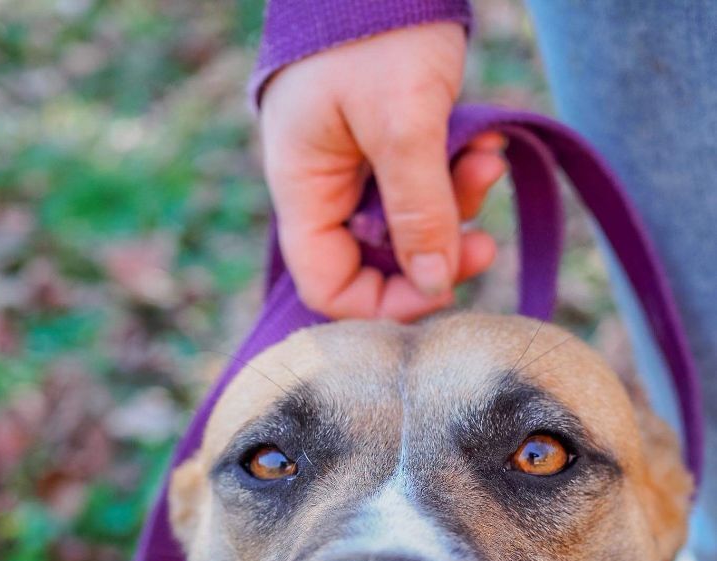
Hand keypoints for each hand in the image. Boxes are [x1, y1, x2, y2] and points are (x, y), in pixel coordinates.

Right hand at [261, 23, 505, 321]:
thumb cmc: (378, 26)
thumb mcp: (403, 123)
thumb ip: (419, 210)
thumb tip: (435, 284)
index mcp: (303, 187)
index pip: (328, 284)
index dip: (381, 302)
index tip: (440, 286)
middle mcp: (325, 186)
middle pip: (376, 260)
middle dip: (434, 251)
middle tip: (484, 240)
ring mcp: (356, 165)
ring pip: (409, 224)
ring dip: (456, 205)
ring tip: (489, 162)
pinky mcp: (389, 144)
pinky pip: (424, 184)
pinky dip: (457, 173)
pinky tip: (486, 145)